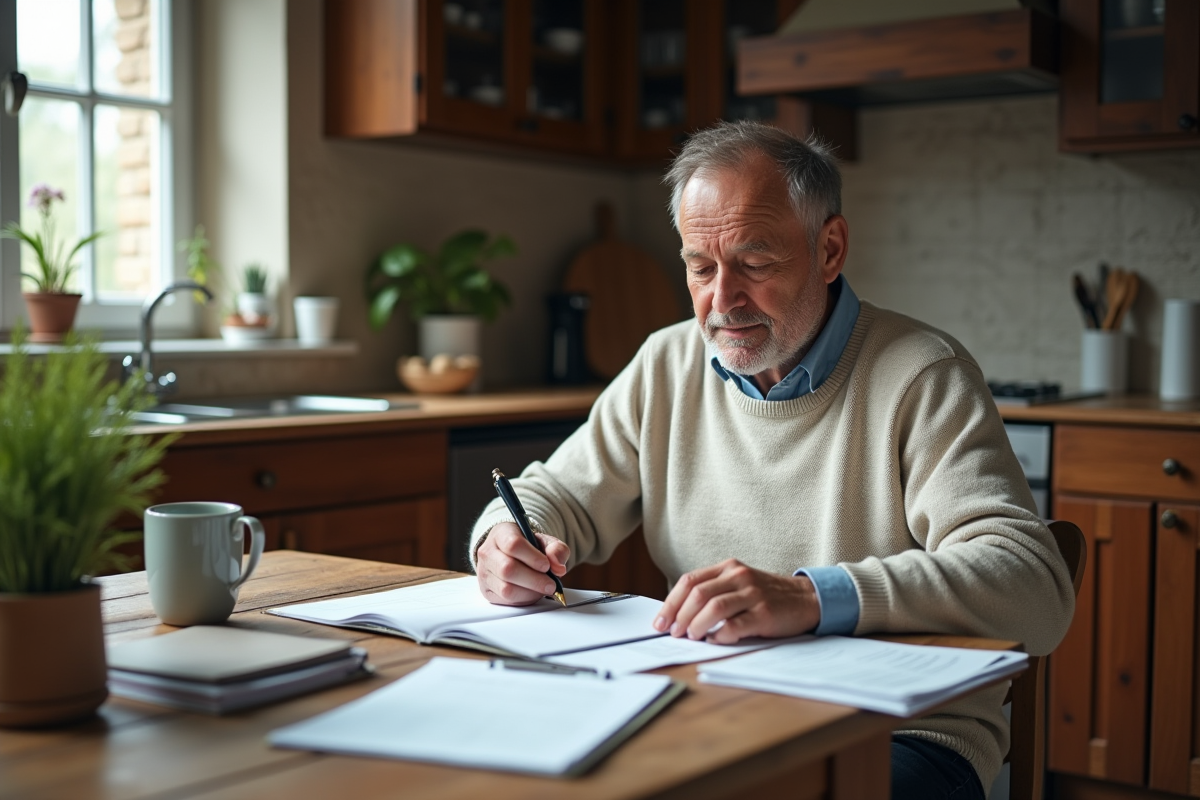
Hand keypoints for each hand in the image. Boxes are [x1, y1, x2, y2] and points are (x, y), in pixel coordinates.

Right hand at [475, 522, 569, 605]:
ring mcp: (484, 573)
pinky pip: (505, 600)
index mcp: (501, 533)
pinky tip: (532, 593)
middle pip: (507, 569)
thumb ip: (556, 549)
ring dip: (530, 592)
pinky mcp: (486, 590)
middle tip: (551, 584)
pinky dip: (523, 600)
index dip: (532, 557)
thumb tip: (558, 567)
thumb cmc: (528, 547)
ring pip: (506, 588)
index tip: (546, 565)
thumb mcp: (546, 541)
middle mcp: (487, 552)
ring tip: (542, 589)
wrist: (511, 554)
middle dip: (534, 580)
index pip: (512, 544)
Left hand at [652, 559, 820, 643]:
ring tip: (691, 637)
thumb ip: (714, 592)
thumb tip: (679, 616)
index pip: (689, 582)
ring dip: (696, 625)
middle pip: (698, 594)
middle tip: (673, 633)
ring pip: (713, 607)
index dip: (670, 603)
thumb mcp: (739, 584)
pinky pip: (735, 625)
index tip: (660, 622)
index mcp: (728, 568)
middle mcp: (739, 577)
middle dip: (679, 616)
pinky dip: (720, 635)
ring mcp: (753, 594)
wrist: (806, 599)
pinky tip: (715, 640)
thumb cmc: (767, 595)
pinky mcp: (765, 613)